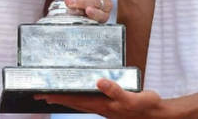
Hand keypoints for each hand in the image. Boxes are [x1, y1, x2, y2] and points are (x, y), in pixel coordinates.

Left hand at [38, 79, 169, 117]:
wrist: (157, 115)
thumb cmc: (145, 106)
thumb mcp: (131, 98)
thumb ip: (115, 90)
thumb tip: (99, 81)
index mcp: (103, 104)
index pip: (76, 100)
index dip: (60, 97)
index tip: (44, 94)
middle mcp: (101, 107)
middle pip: (74, 102)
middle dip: (57, 99)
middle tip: (40, 95)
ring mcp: (105, 107)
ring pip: (80, 102)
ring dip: (66, 99)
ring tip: (53, 96)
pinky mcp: (111, 105)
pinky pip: (89, 101)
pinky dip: (79, 97)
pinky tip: (79, 94)